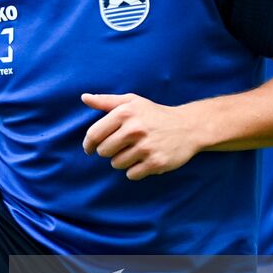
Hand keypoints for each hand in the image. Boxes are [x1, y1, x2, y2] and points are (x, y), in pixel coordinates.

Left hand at [81, 93, 200, 179]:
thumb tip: (84, 98)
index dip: (88, 144)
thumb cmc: (155, 114)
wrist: (188, 127)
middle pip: (104, 151)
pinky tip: (144, 160)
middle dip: (108, 151)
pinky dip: (134, 170)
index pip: (94, 135)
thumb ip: (106, 101)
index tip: (90, 149)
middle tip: (121, 146)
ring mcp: (145, 147)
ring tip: (135, 151)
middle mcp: (134, 129)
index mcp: (125, 113)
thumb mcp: (132, 102)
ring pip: (116, 164)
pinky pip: (131, 174)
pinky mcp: (155, 163)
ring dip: (122, 161)